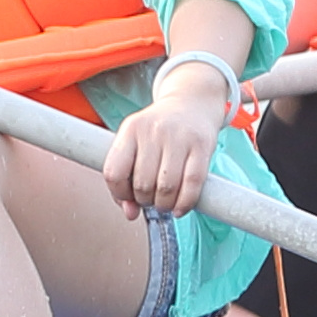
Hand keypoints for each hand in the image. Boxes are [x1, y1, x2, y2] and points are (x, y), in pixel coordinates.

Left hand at [98, 53, 236, 216]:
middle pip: (142, 183)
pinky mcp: (202, 145)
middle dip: (145, 201)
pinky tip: (180, 208)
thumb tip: (130, 214)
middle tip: (151, 199)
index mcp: (131, 129)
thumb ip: (126, 178)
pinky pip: (192, 183)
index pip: (114, 172)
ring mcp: (179, 137)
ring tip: (165, 203)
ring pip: (166, 187)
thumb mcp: (136, 144)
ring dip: (164, 205)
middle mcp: (153, 130)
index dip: (119, 194)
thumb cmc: (160, 130)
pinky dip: (185, 203)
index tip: (128, 198)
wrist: (192, 102)